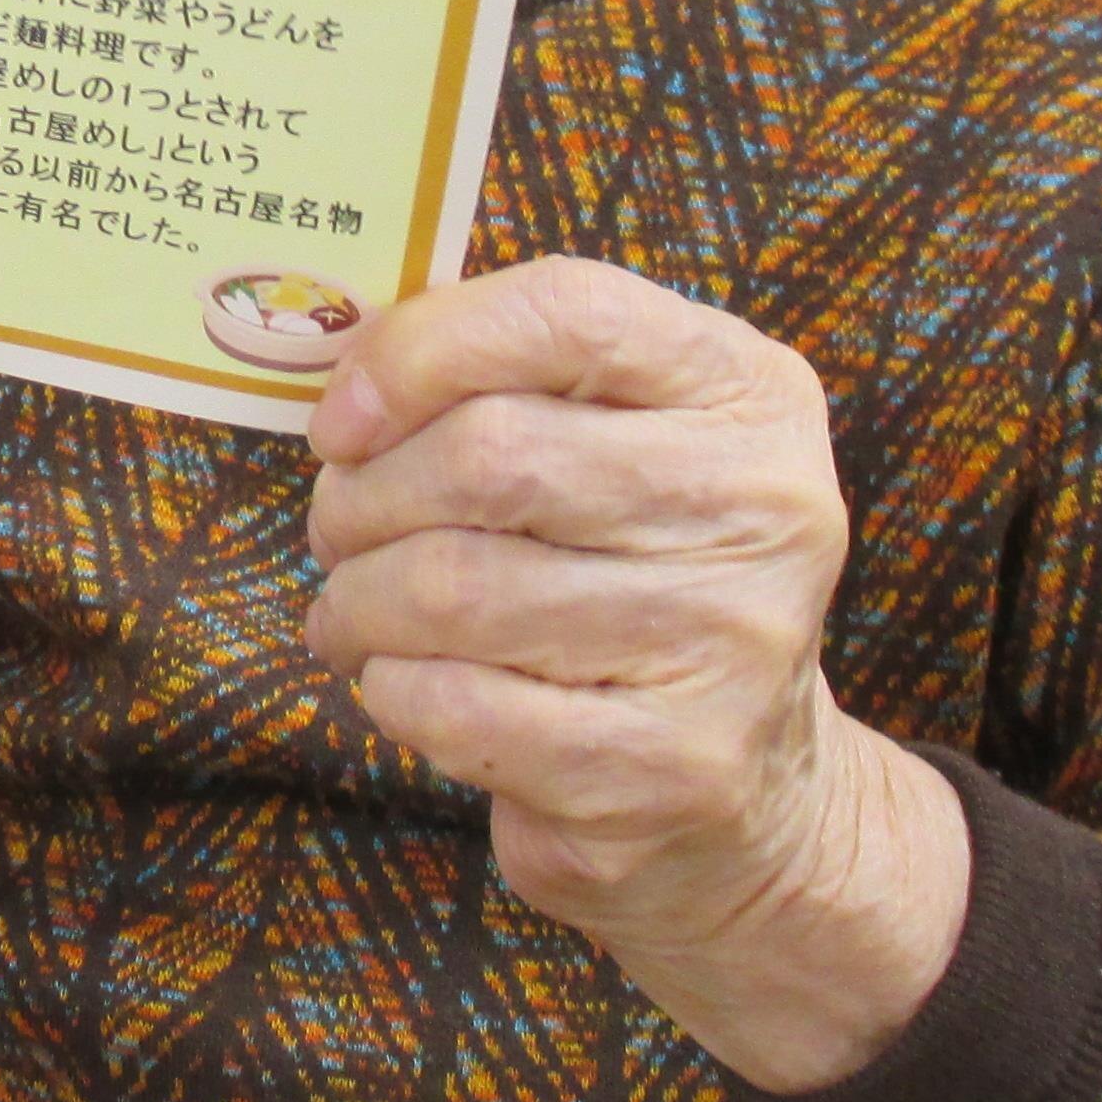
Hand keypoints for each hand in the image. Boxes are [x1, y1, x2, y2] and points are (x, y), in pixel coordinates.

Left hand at [303, 261, 970, 1093]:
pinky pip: (457, 706)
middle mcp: (766, 506)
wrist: (751, 788)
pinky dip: (392, 689)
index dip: (420, 351)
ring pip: (456, 588)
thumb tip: (353, 377)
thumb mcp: (619, 445)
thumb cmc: (637, 580)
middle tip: (336, 531)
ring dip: (359, 603)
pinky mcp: (674, 768)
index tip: (341, 420)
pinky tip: (404, 685)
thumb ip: (506, 379)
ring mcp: (733, 644)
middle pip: (492, 455)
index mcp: (750, 393)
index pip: (571, 313)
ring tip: (354, 614)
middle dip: (365, 498)